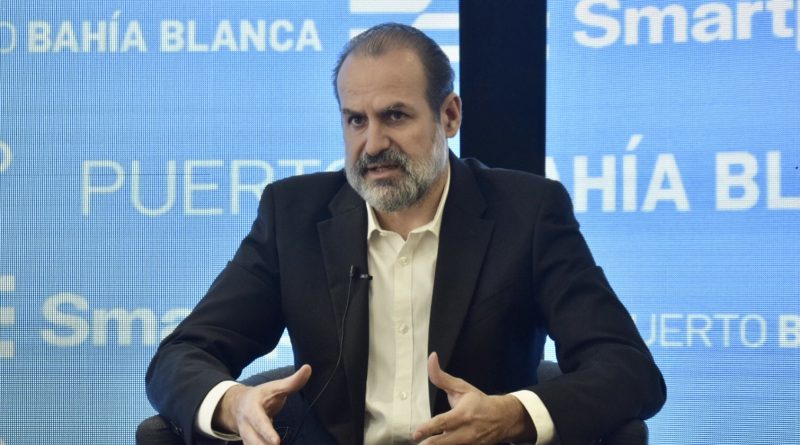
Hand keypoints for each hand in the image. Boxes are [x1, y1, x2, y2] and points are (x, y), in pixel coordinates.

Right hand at [214, 365, 311, 444]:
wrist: (238, 405)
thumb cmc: (261, 396)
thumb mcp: (274, 387)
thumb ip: (292, 382)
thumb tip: (308, 368)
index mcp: (252, 410)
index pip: (260, 423)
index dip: (267, 433)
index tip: (277, 442)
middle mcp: (247, 426)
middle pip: (254, 441)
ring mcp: (246, 438)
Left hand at [413, 353, 535, 444]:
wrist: (503, 418)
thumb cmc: (479, 402)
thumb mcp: (461, 387)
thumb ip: (441, 377)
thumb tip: (431, 358)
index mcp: (463, 414)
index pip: (443, 423)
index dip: (428, 428)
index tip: (416, 433)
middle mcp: (466, 432)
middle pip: (443, 443)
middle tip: (417, 443)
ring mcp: (468, 444)